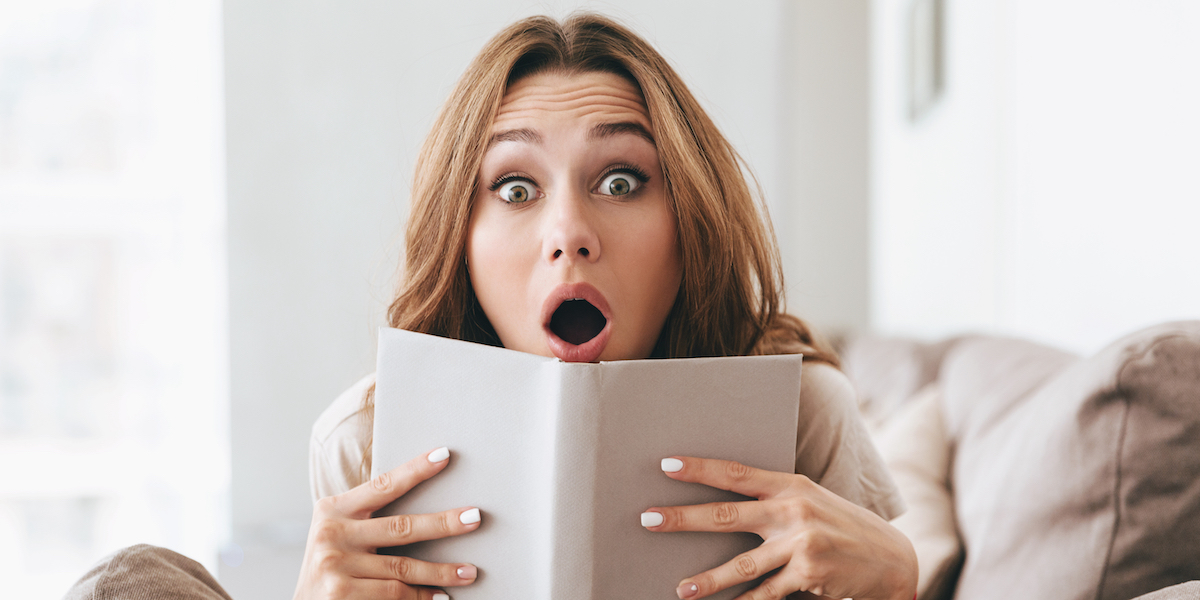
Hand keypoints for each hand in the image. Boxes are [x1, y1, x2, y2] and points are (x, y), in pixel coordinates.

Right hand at [294, 447, 481, 599]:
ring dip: (441, 572)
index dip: (416, 470)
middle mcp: (332, 534)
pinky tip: (439, 597)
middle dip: (444, 523)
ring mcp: (336, 566)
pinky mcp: (342, 594)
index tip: (445, 455)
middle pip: (402, 527)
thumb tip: (429, 511)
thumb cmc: (331, 565)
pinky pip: (394, 594)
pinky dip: (421, 597)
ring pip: (403, 568)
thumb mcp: (339, 533)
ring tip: (469, 572)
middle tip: (474, 518)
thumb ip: (369, 519)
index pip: (383, 485)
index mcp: (333, 509)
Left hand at [641, 457, 916, 599]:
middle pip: (727, 515)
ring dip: (707, 580)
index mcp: (790, 485)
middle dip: (683, 519)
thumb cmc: (841, 526)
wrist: (892, 559)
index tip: (666, 464)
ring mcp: (801, 544)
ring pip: (742, 565)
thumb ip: (773, 500)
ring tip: (682, 589)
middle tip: (648, 519)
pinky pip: (766, 594)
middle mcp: (793, 510)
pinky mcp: (808, 575)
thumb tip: (724, 503)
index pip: (736, 473)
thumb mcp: (810, 500)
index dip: (700, 468)